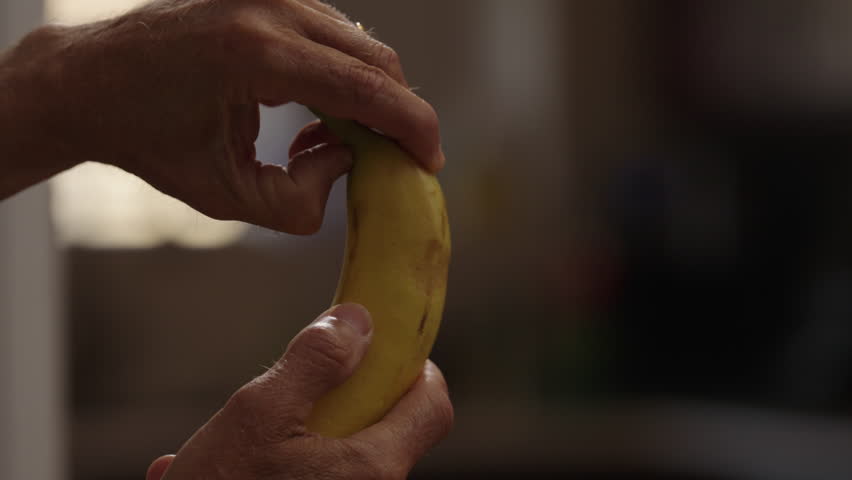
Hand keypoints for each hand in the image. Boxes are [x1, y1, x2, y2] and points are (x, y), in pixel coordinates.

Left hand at [7, 0, 443, 231]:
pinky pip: (331, 34)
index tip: (431, 159)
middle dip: (396, 113)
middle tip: (394, 160)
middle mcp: (268, 9)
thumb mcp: (227, 196)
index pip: (366, 87)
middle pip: (375, 59)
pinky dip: (340, 76)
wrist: (91, 84)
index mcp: (256, 55)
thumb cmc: (150, 142)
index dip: (412, 126)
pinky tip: (311, 117)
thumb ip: (302, 199)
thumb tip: (349, 159)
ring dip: (365, 97)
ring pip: (357, 45)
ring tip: (328, 145)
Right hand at [144, 304, 452, 479]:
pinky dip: (275, 468)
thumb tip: (359, 321)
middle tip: (287, 395)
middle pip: (382, 430)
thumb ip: (315, 363)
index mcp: (372, 470)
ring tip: (225, 443)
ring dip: (291, 437)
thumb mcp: (260, 414)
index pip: (434, 407)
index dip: (416, 369)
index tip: (379, 352)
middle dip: (335, 401)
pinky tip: (213, 469)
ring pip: (337, 457)